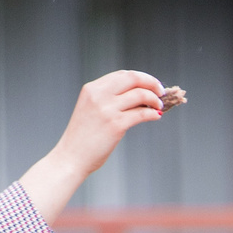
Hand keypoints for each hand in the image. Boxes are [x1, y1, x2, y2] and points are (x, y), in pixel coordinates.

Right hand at [18, 71, 168, 221]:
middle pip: (133, 79)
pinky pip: (141, 114)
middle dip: (151, 83)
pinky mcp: (116, 125)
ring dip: (154, 100)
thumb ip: (108, 99)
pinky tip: (156, 116)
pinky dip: (152, 114)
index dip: (141, 77)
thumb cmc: (83, 138)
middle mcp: (99, 95)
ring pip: (140, 95)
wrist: (71, 158)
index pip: (122, 75)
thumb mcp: (91, 109)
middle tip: (161, 92)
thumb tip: (138, 96)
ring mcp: (107, 109)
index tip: (151, 85)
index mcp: (92, 88)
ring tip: (159, 107)